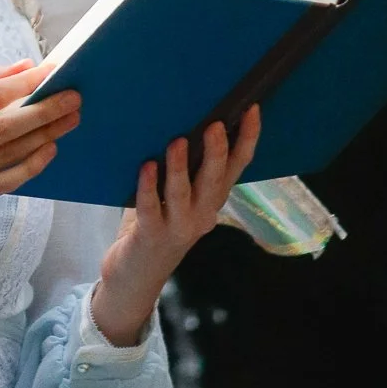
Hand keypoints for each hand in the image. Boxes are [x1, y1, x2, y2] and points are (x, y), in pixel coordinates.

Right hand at [0, 61, 81, 233]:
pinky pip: (5, 182)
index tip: (51, 73)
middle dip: (42, 111)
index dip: (21, 85)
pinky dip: (31, 165)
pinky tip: (50, 148)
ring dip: (44, 136)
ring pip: (8, 155)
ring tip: (70, 119)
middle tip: (73, 98)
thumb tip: (24, 66)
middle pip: (2, 128)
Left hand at [91, 107, 261, 346]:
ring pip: (183, 193)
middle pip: (215, 180)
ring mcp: (178, 227)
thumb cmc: (154, 227)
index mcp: (211, 201)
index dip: (246, 140)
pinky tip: (146, 167)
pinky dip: (148, 187)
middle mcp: (201, 214)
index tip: (251, 110)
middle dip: (217, 152)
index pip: (236, 168)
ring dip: (180, 167)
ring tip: (177, 142)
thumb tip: (179, 122)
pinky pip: (150, 208)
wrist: (135, 277)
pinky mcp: (150, 235)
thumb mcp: (175, 197)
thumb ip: (180, 168)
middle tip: (215, 125)